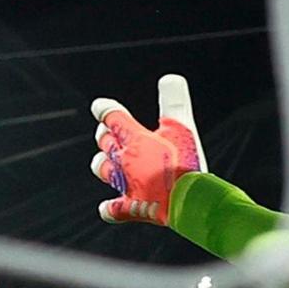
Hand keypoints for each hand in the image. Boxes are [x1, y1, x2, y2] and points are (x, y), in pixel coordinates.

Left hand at [90, 75, 204, 225]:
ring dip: (103, 164)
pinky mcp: (134, 207)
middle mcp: (125, 160)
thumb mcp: (182, 126)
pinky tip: (106, 209)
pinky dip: (110, 209)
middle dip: (105, 135)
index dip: (105, 109)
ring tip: (103, 161)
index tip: (100, 106)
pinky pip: (115, 210)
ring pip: (105, 170)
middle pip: (106, 142)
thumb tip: (170, 77)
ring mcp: (127, 184)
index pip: (112, 117)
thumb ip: (174, 101)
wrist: (188, 200)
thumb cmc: (185, 162)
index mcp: (134, 137)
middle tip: (106, 131)